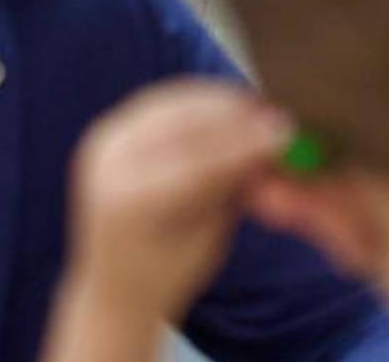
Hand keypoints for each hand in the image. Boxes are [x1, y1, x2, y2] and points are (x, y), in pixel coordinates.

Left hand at [47, 83, 287, 357]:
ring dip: (218, 101)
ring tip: (259, 109)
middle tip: (278, 114)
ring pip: (171, 104)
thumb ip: (231, 188)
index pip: (193, 164)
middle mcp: (107, 166)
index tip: (285, 133)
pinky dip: (197, 101)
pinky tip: (231, 106)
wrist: (114, 287)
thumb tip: (274, 140)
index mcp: (129, 204)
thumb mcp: (207, 239)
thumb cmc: (170, 272)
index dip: (242, 144)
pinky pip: (160, 104)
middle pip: (179, 124)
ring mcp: (103, 143)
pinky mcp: (109, 132)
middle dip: (233, 114)